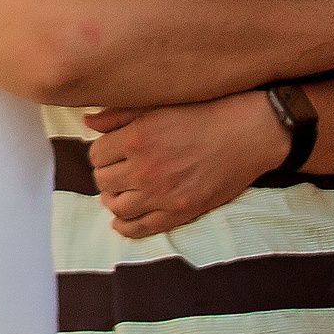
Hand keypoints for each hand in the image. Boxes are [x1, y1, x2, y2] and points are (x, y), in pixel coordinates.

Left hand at [82, 91, 281, 238]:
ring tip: (119, 191)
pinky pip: (141, 228)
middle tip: (117, 170)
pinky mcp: (180, 212)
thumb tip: (87, 122)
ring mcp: (162, 194)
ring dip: (113, 199)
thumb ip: (119, 114)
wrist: (246, 133)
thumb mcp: (158, 104)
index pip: (95, 155)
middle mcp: (144, 169)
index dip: (101, 153)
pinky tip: (121, 221)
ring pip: (117, 206)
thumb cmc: (203, 112)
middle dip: (106, 174)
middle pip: (103, 181)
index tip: (111, 152)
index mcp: (135, 139)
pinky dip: (125, 227)